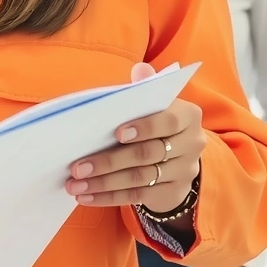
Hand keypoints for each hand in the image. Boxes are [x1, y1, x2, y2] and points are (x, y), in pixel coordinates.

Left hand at [66, 62, 204, 213]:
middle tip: (78, 167)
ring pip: (139, 179)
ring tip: (75, 185)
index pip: (168, 121)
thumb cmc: (157, 119)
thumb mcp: (154, 102)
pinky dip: (108, 197)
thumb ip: (144, 88)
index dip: (144, 127)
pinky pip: (137, 196)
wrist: (180, 153)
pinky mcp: (172, 192)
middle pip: (148, 154)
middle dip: (109, 161)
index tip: (117, 133)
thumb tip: (140, 69)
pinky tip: (85, 196)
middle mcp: (191, 144)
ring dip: (103, 183)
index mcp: (188, 116)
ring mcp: (184, 171)